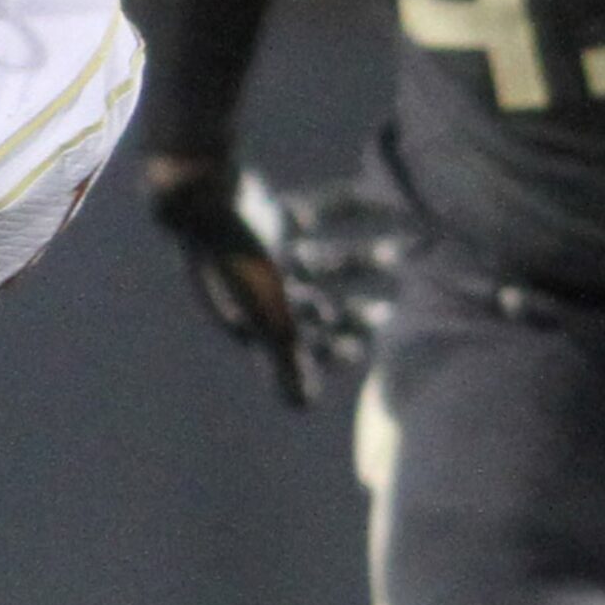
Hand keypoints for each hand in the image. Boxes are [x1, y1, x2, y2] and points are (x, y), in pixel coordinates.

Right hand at [148, 159, 406, 407]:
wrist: (204, 199)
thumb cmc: (241, 266)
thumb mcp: (269, 319)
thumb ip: (287, 363)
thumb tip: (303, 406)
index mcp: (256, 318)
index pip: (302, 346)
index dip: (335, 349)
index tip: (367, 349)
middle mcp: (260, 287)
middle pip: (316, 306)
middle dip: (354, 311)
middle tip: (396, 309)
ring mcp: (265, 250)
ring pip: (321, 260)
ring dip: (359, 259)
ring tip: (400, 251)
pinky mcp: (269, 213)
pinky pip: (315, 211)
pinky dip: (346, 207)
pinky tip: (377, 198)